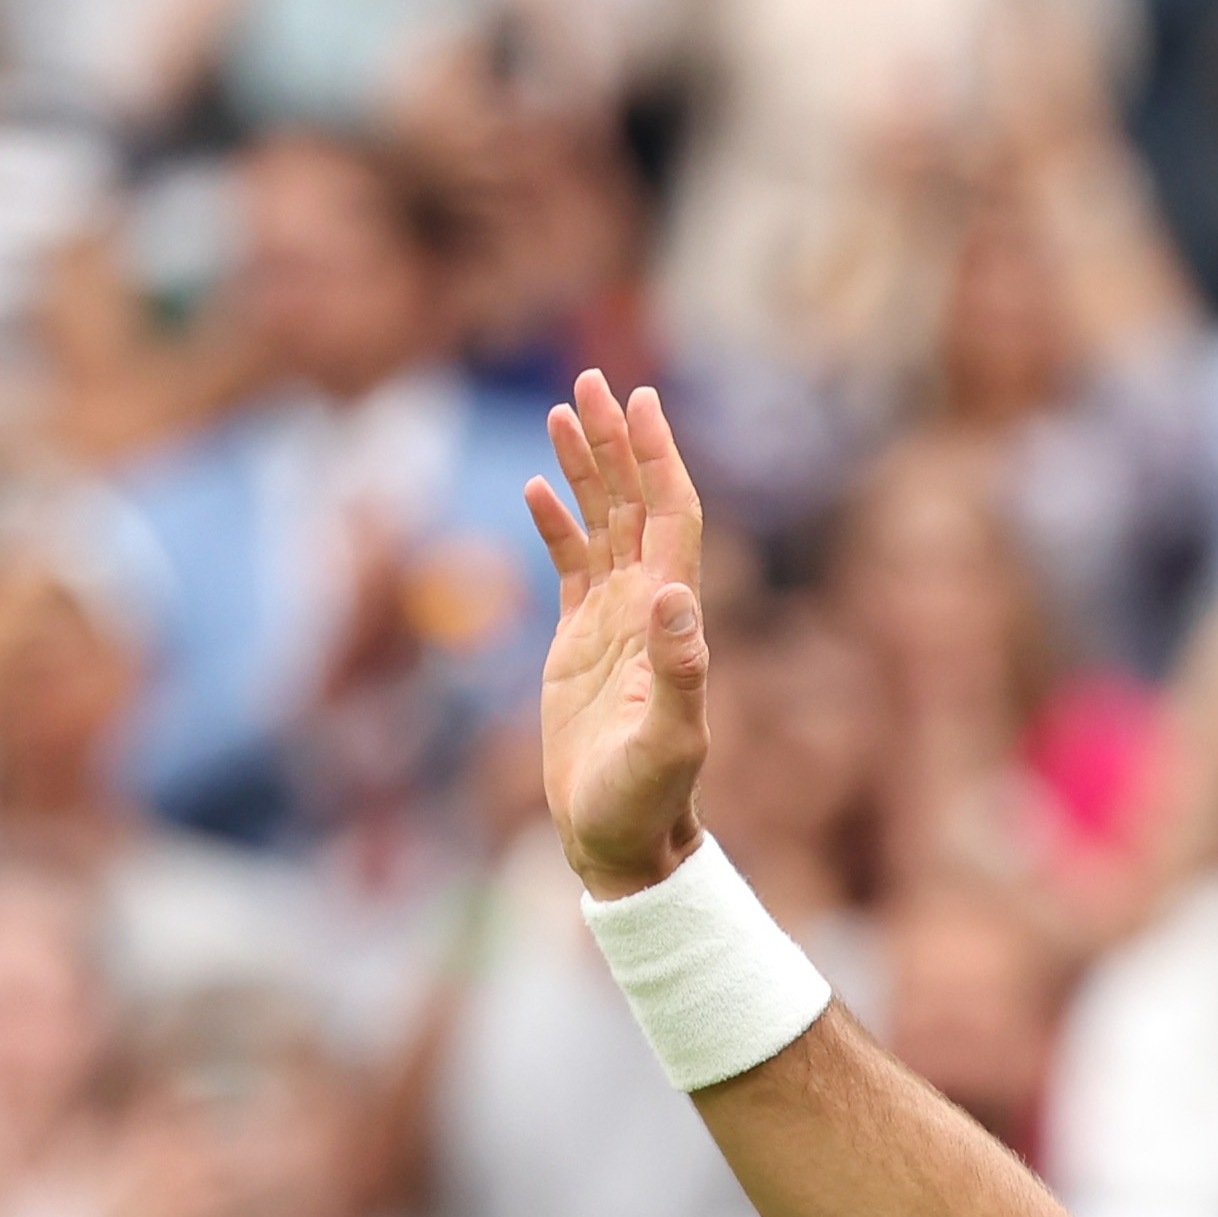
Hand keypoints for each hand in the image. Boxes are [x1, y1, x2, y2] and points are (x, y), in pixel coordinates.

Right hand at [527, 375, 714, 897]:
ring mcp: (613, 623)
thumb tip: (676, 598)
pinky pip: (570, 566)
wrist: (621, 837)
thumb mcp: (668, 739)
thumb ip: (678, 672)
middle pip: (635, 504)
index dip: (659, 459)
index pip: (671, 517)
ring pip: (602, 525)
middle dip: (618, 443)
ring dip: (587, 469)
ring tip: (566, 409)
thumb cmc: (648, 798)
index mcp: (671, 618)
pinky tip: (539, 487)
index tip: (643, 402)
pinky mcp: (578, 644)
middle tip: (596, 379)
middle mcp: (648, 608)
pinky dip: (557, 524)